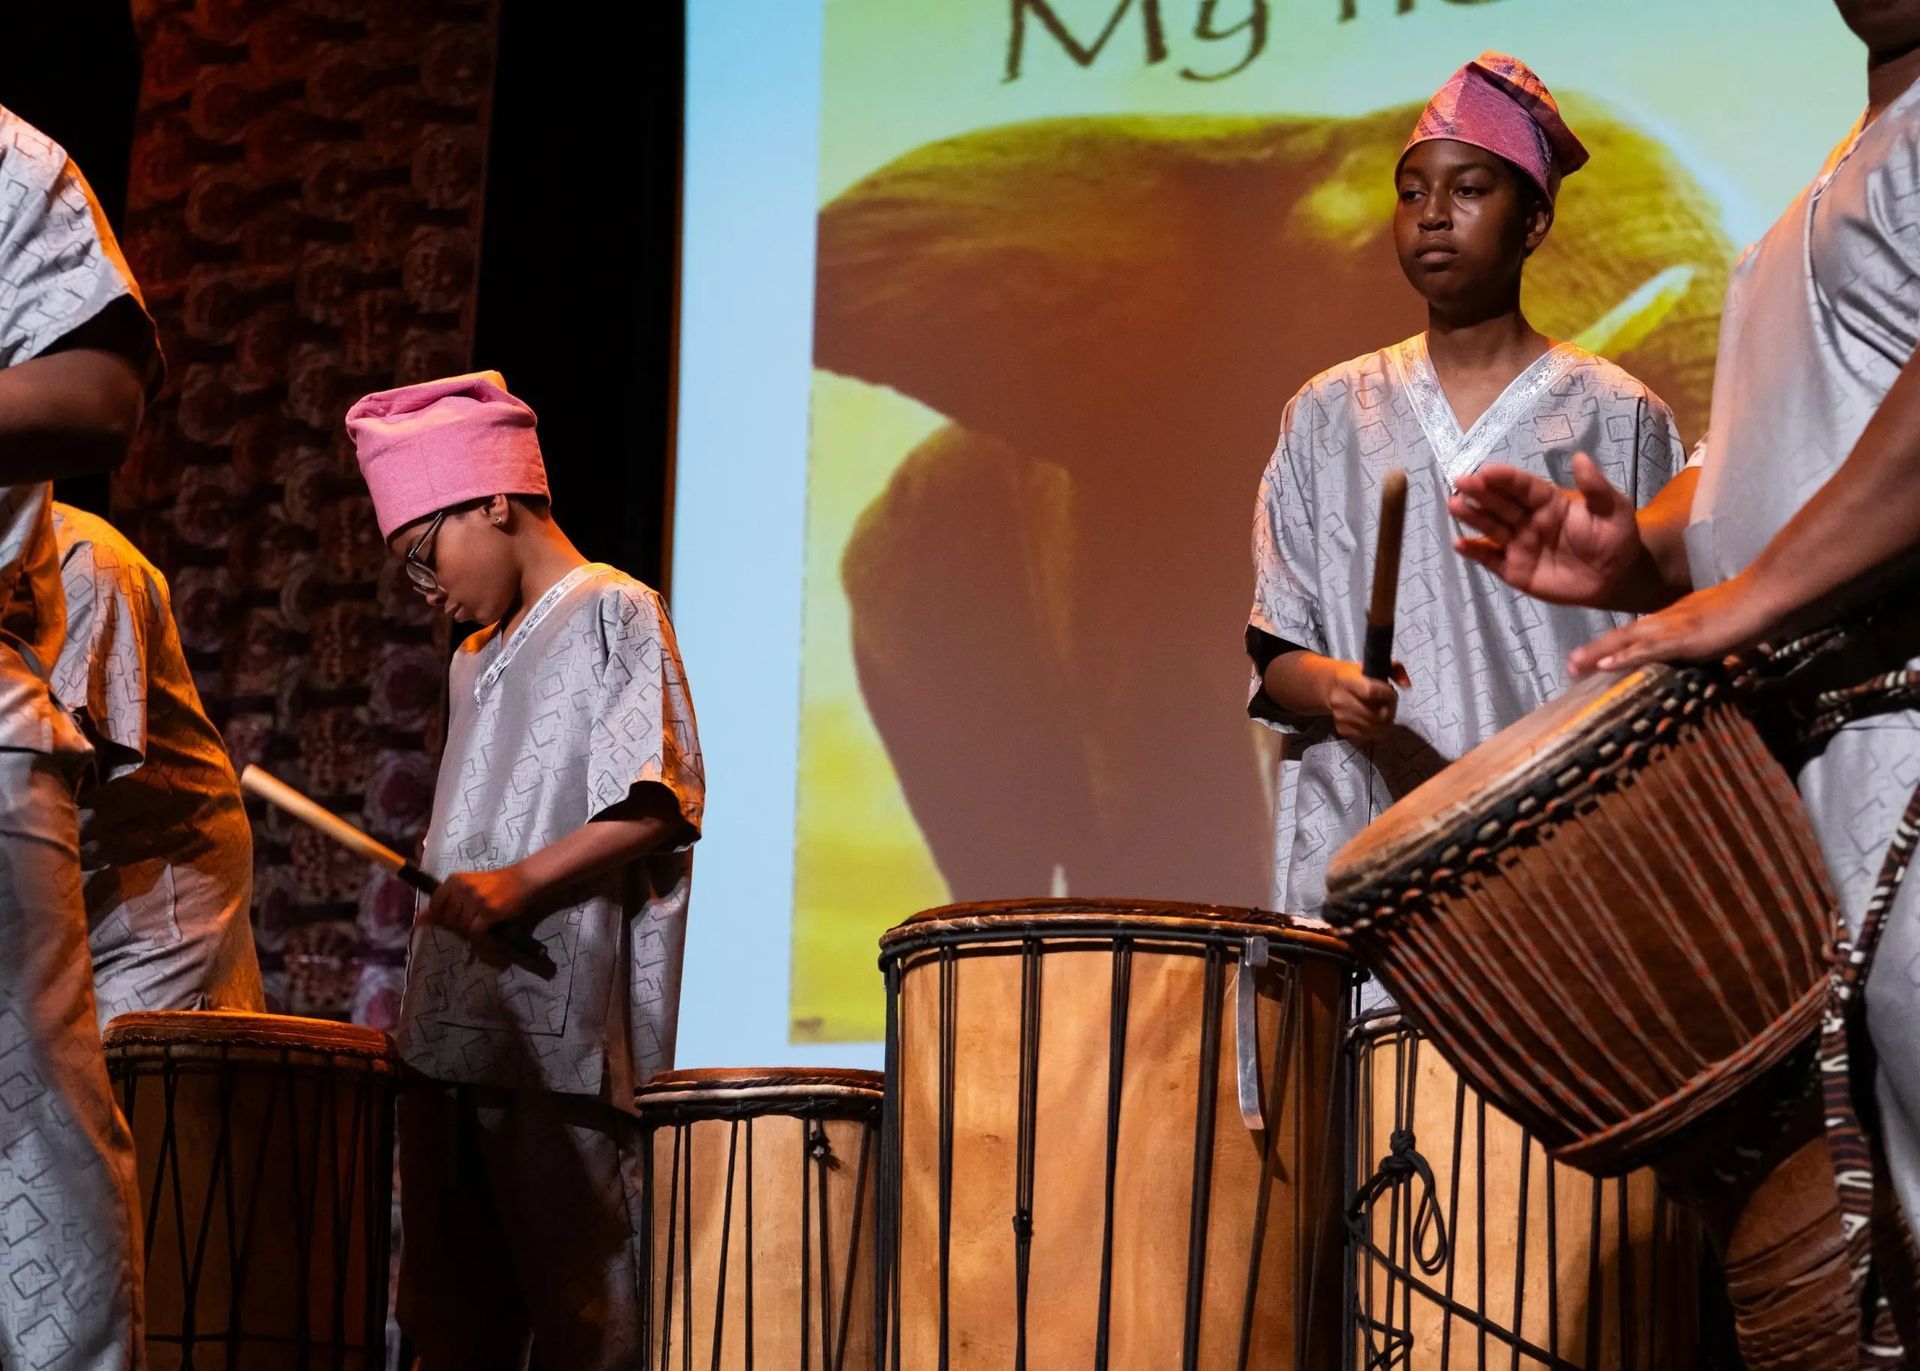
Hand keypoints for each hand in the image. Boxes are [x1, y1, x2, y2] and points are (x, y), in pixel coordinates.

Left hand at [421, 866, 535, 939]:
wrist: (522, 880)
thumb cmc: (493, 884)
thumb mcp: (466, 887)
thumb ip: (443, 903)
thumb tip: (419, 920)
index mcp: (454, 880)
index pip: (435, 905)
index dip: (443, 916)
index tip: (454, 917)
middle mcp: (462, 888)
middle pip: (448, 919)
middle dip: (458, 925)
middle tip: (472, 920)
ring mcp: (476, 900)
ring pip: (461, 927)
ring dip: (470, 930)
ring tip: (481, 923)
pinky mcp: (489, 911)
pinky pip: (475, 931)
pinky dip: (479, 934)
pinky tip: (487, 927)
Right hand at [1324, 658, 1409, 742]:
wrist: (1334, 687)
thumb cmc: (1359, 676)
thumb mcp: (1376, 665)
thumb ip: (1396, 670)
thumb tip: (1406, 685)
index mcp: (1347, 680)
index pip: (1370, 692)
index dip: (1387, 695)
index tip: (1391, 693)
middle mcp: (1340, 699)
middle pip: (1375, 715)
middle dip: (1389, 712)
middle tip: (1390, 706)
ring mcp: (1340, 716)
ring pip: (1374, 728)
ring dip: (1385, 723)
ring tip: (1383, 713)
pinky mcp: (1341, 729)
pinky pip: (1367, 736)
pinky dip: (1375, 731)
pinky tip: (1374, 721)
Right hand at [1450, 454, 1642, 606]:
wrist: (1616, 579)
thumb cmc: (1615, 539)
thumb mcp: (1613, 509)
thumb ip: (1595, 487)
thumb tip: (1580, 457)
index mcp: (1549, 502)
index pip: (1523, 487)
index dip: (1506, 478)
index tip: (1486, 470)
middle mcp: (1528, 520)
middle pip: (1501, 504)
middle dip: (1481, 492)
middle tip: (1461, 481)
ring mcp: (1519, 545)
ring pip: (1491, 527)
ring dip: (1472, 516)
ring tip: (1454, 504)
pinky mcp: (1515, 570)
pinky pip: (1491, 559)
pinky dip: (1475, 552)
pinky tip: (1459, 543)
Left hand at [1567, 573, 1782, 676]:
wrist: (1763, 597)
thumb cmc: (1743, 610)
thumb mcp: (1711, 627)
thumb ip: (1695, 639)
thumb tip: (1689, 652)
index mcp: (1670, 619)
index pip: (1634, 634)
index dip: (1610, 646)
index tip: (1587, 659)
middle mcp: (1665, 621)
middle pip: (1622, 637)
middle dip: (1594, 652)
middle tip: (1568, 666)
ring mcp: (1673, 628)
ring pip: (1628, 642)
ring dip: (1600, 654)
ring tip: (1575, 666)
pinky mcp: (1685, 638)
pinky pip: (1650, 650)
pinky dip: (1627, 657)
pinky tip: (1607, 664)